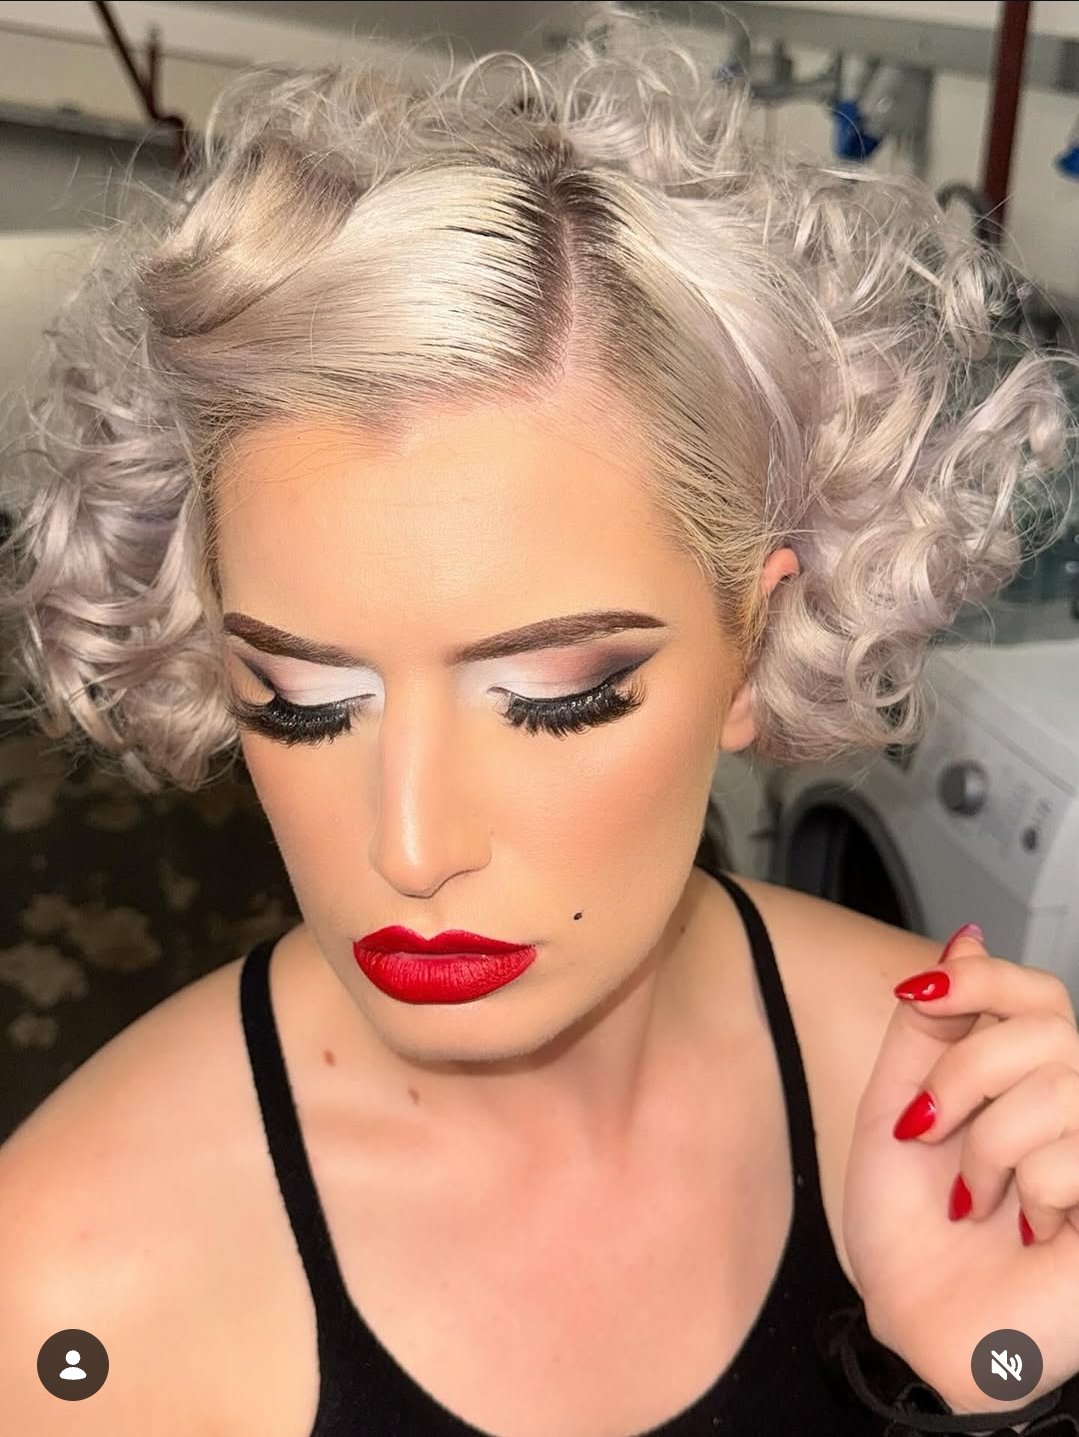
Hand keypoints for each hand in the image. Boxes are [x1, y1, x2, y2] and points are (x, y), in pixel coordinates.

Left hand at [843, 925, 1078, 1418]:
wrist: (914, 1319)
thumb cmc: (907, 1229)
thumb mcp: (894, 1107)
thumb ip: (929, 1027)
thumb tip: (963, 940)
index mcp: (1023, 1079)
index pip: (1035, 990)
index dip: (983, 976)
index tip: (921, 995)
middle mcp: (1076, 1105)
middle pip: (1048, 1026)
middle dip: (965, 1074)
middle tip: (933, 1130)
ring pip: (1061, 1086)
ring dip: (990, 1146)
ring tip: (976, 1196)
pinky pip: (1078, 1152)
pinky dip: (1032, 1191)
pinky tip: (1026, 1228)